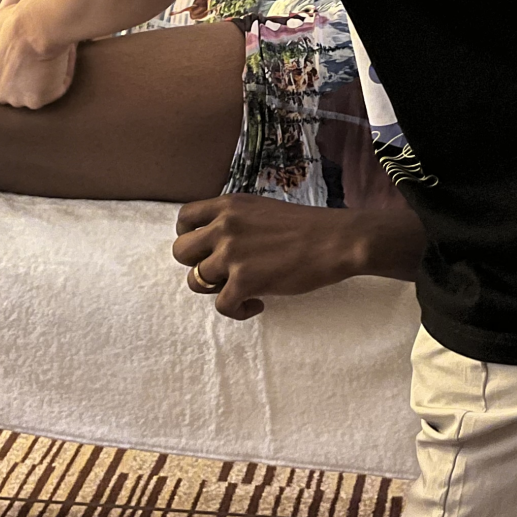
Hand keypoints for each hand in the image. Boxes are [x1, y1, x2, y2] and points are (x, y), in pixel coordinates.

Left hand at [0, 4, 76, 107]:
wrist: (34, 24)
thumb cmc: (11, 23)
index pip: (14, 78)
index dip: (28, 61)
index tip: (34, 45)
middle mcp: (2, 96)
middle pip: (29, 87)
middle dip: (39, 72)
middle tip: (46, 50)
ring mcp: (20, 100)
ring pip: (44, 88)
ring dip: (51, 74)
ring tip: (53, 52)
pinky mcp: (39, 101)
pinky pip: (58, 88)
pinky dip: (63, 74)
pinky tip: (60, 57)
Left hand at [173, 196, 378, 319]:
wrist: (336, 241)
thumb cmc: (307, 226)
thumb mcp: (263, 209)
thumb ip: (236, 220)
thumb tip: (217, 242)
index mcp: (229, 206)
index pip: (184, 217)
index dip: (187, 235)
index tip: (203, 247)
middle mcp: (224, 227)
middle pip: (180, 251)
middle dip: (195, 265)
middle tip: (221, 272)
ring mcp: (232, 255)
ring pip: (196, 281)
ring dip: (217, 290)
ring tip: (243, 290)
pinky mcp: (245, 281)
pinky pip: (221, 306)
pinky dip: (236, 311)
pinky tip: (256, 305)